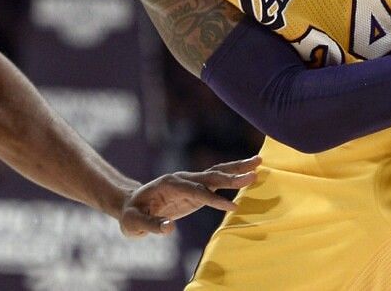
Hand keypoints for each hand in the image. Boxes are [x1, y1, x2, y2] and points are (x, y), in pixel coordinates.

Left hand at [118, 155, 261, 236]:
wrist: (131, 205)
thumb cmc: (131, 215)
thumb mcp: (134, 223)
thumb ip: (151, 225)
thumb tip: (170, 228)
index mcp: (169, 184)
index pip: (196, 191)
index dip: (214, 199)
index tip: (233, 205)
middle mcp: (182, 179)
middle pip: (210, 176)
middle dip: (232, 176)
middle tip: (254, 173)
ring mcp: (190, 182)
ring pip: (217, 173)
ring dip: (237, 168)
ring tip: (258, 162)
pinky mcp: (196, 189)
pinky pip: (217, 181)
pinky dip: (233, 176)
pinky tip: (248, 173)